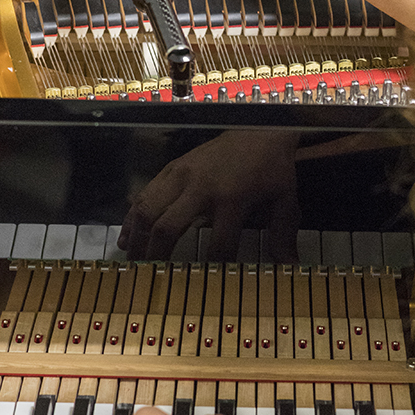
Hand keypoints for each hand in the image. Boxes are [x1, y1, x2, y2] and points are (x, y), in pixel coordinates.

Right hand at [119, 129, 300, 260]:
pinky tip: (127, 233)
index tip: (203, 286)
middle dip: (156, 255)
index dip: (211, 268)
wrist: (260, 127)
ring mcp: (182, 175)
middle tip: (147, 276)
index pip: (218, 245)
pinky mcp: (173, 166)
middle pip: (168, 227)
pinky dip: (132, 214)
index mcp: (232, 199)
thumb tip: (288, 264)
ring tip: (130, 257)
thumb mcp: (285, 199)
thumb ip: (282, 233)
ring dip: (136, 235)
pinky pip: (146, 192)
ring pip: (148, 208)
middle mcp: (201, 187)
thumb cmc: (272, 166)